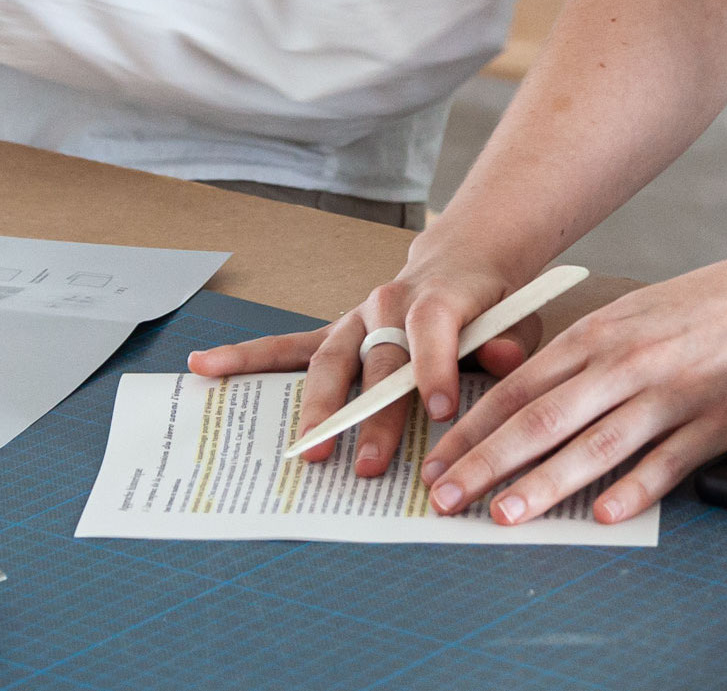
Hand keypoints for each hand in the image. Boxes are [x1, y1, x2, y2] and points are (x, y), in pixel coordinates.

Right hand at [185, 246, 545, 480]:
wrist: (462, 260)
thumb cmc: (492, 301)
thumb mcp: (520, 316)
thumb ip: (511, 340)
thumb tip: (503, 356)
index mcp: (439, 297)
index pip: (432, 328)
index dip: (434, 367)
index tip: (440, 410)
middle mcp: (388, 303)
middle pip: (376, 360)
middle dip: (373, 415)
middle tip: (373, 465)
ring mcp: (356, 319)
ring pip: (329, 361)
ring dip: (318, 408)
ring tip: (307, 450)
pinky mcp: (335, 334)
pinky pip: (286, 347)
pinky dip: (245, 357)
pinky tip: (206, 367)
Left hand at [419, 249, 726, 528]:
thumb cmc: (701, 310)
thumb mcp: (629, 316)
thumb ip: (580, 359)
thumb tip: (522, 405)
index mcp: (597, 336)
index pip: (518, 389)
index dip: (472, 429)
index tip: (438, 461)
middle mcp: (624, 364)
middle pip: (541, 421)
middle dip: (486, 463)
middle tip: (446, 497)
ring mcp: (667, 396)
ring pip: (593, 447)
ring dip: (543, 485)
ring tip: (503, 514)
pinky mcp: (710, 426)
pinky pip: (664, 465)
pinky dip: (631, 490)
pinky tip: (602, 514)